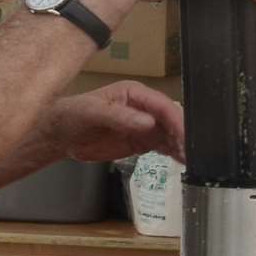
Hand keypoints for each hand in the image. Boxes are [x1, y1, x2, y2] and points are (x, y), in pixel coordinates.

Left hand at [44, 83, 185, 163]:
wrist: (60, 135)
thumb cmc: (73, 117)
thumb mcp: (93, 113)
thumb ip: (120, 117)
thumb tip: (149, 123)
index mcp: (135, 94)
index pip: (162, 106)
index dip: (176, 120)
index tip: (187, 136)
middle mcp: (144, 108)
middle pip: (171, 119)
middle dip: (184, 134)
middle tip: (196, 151)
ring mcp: (144, 126)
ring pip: (171, 134)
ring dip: (182, 145)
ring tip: (195, 160)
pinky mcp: (142, 141)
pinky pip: (163, 146)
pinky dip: (174, 153)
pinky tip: (185, 162)